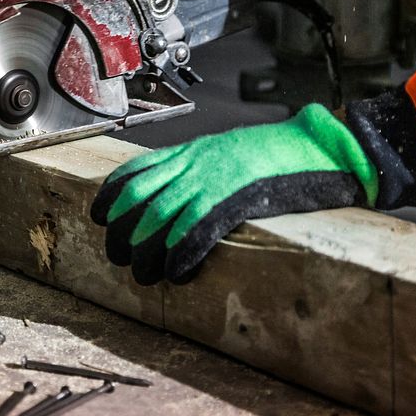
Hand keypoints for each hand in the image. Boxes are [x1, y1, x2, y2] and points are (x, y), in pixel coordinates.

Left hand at [90, 104, 378, 284]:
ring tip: (142, 273)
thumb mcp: (228, 151)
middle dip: (121, 230)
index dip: (110, 194)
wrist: (317, 143)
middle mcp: (194, 163)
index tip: (98, 214)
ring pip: (160, 216)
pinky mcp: (235, 198)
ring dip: (146, 250)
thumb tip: (179, 191)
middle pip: (139, 197)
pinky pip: (196, 229)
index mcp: (191, 151)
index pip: (136, 169)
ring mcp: (212, 179)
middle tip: (117, 255)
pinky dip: (180, 254)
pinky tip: (175, 272)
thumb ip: (202, 167)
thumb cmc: (277, 152)